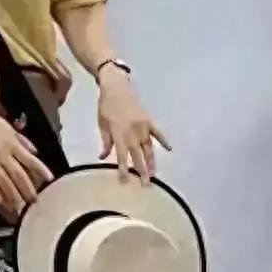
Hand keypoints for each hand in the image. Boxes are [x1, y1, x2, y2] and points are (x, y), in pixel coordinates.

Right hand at [0, 101, 53, 215]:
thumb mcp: (9, 128)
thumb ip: (23, 141)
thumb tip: (34, 152)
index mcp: (12, 143)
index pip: (31, 160)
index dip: (41, 170)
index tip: (50, 180)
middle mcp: (3, 154)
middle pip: (18, 175)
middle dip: (27, 189)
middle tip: (35, 201)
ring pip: (3, 182)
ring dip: (12, 195)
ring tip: (19, 207)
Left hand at [96, 67, 170, 185]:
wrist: (116, 87)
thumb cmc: (105, 106)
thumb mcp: (102, 124)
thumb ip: (105, 141)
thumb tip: (103, 157)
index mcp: (118, 132)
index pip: (121, 155)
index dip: (123, 168)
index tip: (125, 181)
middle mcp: (132, 131)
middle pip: (138, 154)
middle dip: (141, 170)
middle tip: (146, 184)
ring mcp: (143, 125)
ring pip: (149, 147)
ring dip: (151, 161)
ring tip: (154, 174)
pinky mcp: (149, 120)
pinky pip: (158, 132)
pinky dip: (163, 140)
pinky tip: (169, 149)